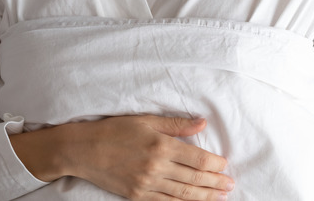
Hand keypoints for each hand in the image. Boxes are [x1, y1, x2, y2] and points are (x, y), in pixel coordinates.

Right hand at [12, 115, 233, 200]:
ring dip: (204, 196)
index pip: (198, 159)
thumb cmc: (114, 130)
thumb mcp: (146, 120)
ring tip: (219, 197)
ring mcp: (146, 184)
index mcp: (161, 146)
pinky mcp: (137, 196)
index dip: (215, 164)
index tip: (225, 166)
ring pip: (183, 194)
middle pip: (194, 179)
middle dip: (215, 183)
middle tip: (230, 185)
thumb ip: (177, 124)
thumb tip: (203, 123)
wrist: (82, 150)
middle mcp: (156, 167)